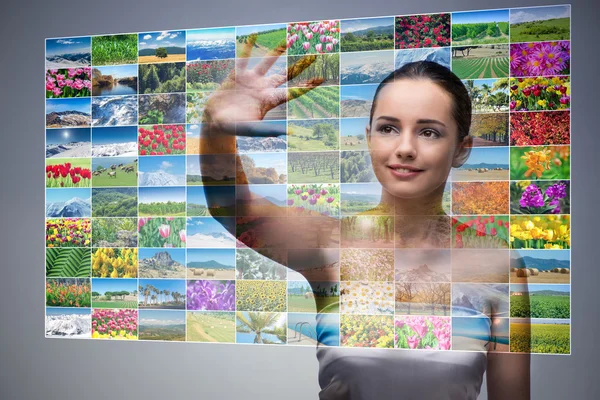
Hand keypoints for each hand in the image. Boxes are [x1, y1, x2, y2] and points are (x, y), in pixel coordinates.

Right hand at [202, 33, 324, 126]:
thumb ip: (270, 130)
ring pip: (267, 63)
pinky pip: (243, 58)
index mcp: (269, 100)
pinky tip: (253, 35)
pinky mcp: (237, 76)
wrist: (216, 121)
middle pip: (285, 75)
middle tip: (314, 56)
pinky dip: (247, 47)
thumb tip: (290, 133)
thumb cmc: (234, 128)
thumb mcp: (252, 129)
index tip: (321, 79)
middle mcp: (263, 88)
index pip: (292, 92)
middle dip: (299, 66)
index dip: (307, 86)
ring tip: (288, 40)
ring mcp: (251, 81)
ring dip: (278, 52)